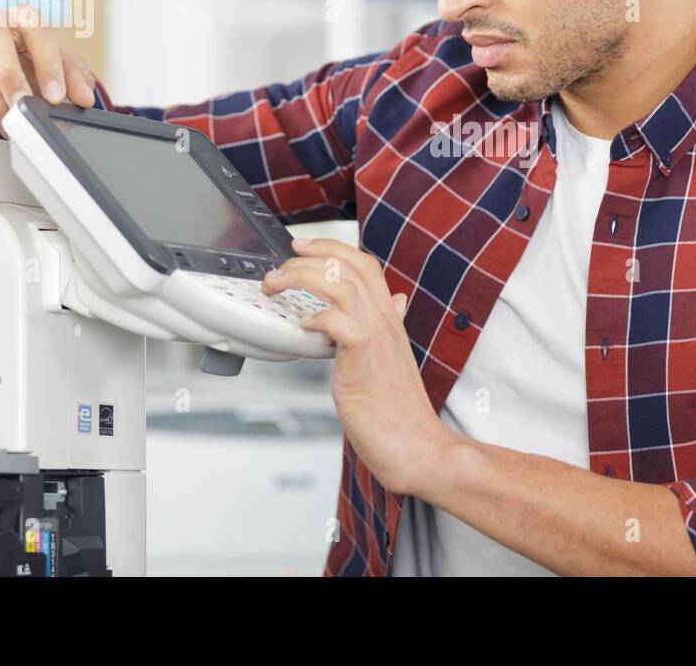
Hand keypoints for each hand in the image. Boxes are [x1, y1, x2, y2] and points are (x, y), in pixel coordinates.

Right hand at [0, 5, 96, 134]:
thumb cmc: (29, 63)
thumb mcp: (60, 67)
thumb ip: (76, 79)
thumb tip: (85, 97)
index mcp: (23, 17)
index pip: (37, 30)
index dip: (47, 64)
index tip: (56, 97)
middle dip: (11, 80)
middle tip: (23, 108)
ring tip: (7, 122)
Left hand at [261, 236, 451, 496]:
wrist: (418, 448)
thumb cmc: (399, 412)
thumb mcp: (394, 358)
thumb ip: (389, 327)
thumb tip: (396, 302)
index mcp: (390, 320)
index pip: (365, 265)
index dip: (333, 249)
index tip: (304, 248)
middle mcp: (385, 322)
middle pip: (353, 265)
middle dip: (313, 253)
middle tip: (285, 258)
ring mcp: (377, 339)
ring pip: (343, 285)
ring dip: (302, 278)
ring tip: (277, 286)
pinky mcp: (363, 362)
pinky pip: (341, 324)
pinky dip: (319, 317)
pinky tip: (304, 326)